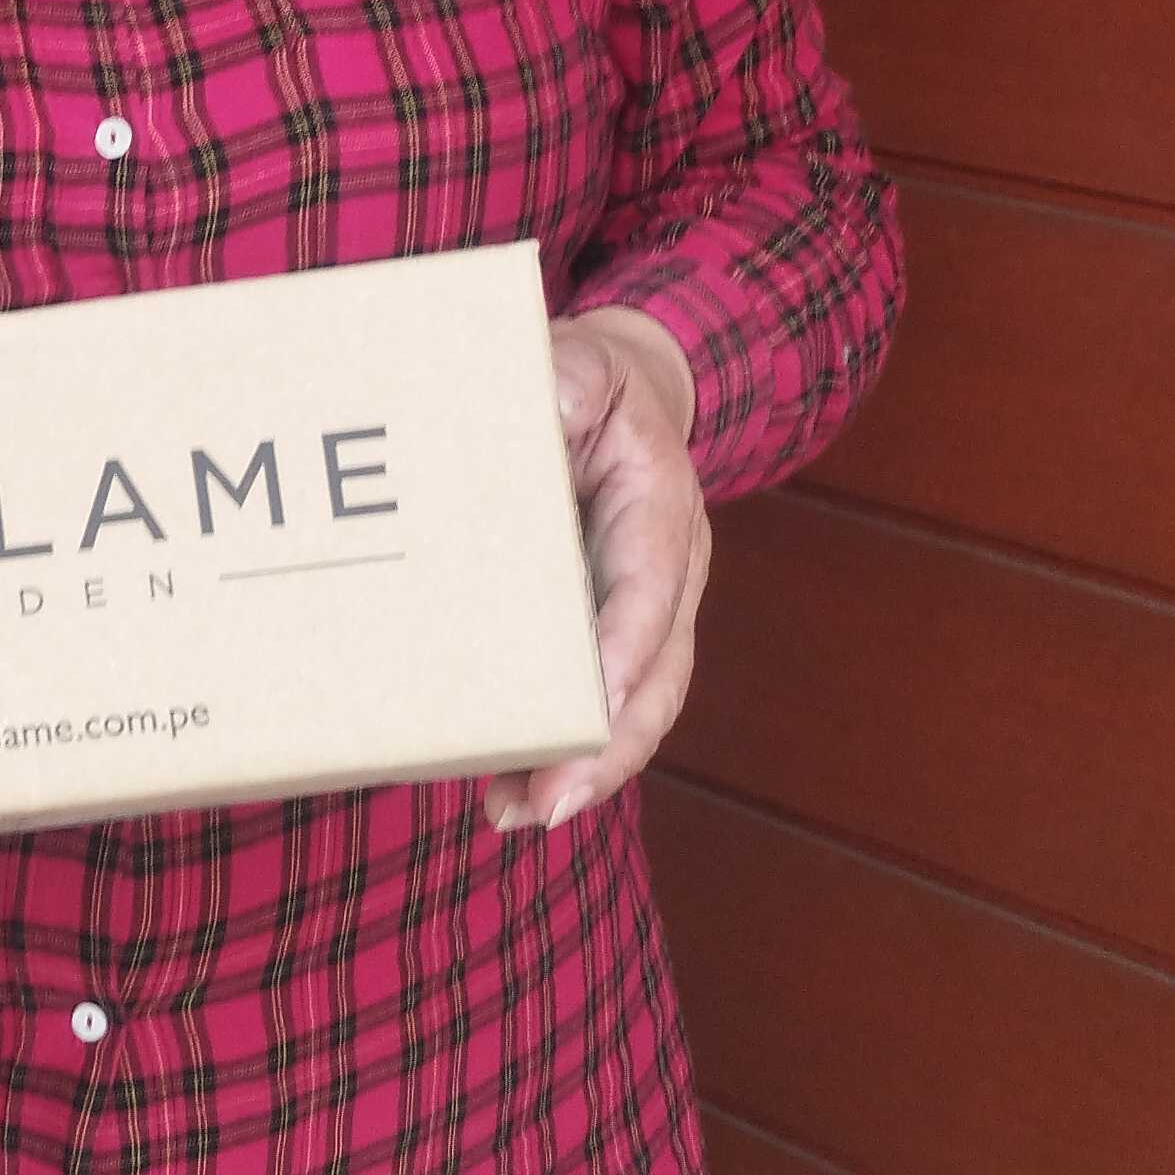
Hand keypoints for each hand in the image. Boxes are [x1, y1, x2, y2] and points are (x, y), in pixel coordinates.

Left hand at [484, 306, 707, 835]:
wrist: (621, 397)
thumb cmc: (587, 380)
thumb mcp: (579, 360)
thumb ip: (567, 377)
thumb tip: (552, 402)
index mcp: (660, 502)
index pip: (650, 581)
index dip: (627, 647)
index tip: (594, 706)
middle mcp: (668, 571)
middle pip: (657, 674)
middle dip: (608, 747)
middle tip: (548, 802)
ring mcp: (646, 613)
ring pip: (634, 709)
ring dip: (583, 770)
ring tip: (518, 814)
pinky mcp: (608, 639)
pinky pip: (597, 707)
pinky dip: (559, 755)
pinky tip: (507, 795)